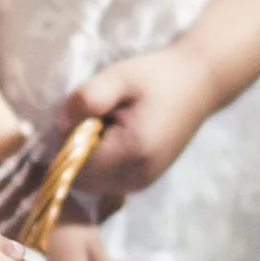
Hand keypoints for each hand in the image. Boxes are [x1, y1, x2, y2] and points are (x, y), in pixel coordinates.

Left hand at [63, 45, 215, 199]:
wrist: (198, 84)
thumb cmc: (156, 76)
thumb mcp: (118, 77)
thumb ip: (86, 99)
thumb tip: (61, 126)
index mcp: (131, 153)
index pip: (73, 166)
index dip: (65, 142)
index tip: (79, 115)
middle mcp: (137, 177)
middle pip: (80, 179)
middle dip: (75, 152)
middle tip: (93, 118)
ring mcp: (141, 183)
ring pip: (91, 183)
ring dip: (87, 158)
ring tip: (106, 125)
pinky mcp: (142, 181)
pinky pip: (105, 181)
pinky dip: (100, 162)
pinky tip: (114, 136)